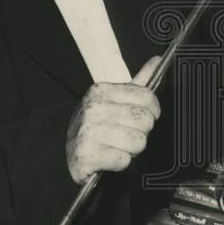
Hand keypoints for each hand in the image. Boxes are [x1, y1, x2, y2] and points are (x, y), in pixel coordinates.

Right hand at [66, 56, 161, 183]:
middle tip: (126, 134)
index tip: (145, 116)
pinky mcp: (86, 155)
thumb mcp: (114, 100)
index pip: (146, 97)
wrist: (66, 151)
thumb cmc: (95, 126)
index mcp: (102, 91)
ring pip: (137, 142)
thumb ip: (137, 83)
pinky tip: (109, 157)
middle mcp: (93, 109)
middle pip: (144, 121)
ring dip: (132, 149)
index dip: (152, 110)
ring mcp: (88, 132)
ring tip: (118, 146)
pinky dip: (120, 163)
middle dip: (141, 132)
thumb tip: (157, 61)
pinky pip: (123, 160)